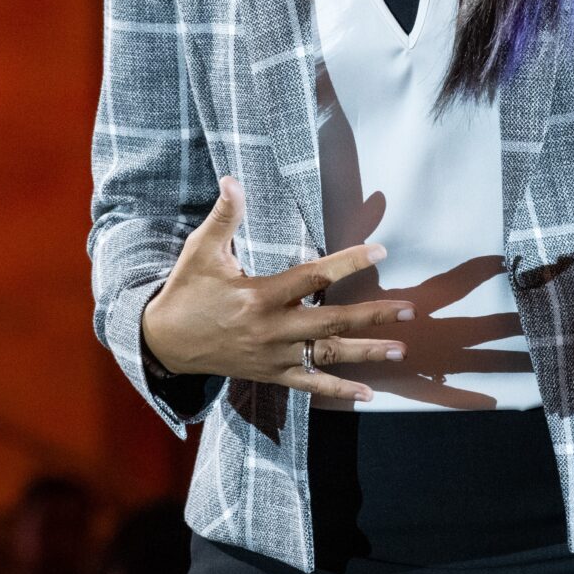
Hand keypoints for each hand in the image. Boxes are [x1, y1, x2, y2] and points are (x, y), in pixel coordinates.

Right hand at [140, 176, 411, 403]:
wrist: (164, 343)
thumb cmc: (186, 292)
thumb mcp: (201, 251)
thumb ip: (223, 217)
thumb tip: (233, 180)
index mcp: (259, 296)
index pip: (313, 277)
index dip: (348, 263)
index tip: (379, 251)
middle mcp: (272, 329)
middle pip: (332, 321)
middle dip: (373, 315)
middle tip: (409, 310)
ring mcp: (274, 355)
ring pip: (327, 354)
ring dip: (366, 352)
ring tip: (400, 349)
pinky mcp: (271, 374)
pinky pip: (310, 384)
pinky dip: (339, 389)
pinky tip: (369, 393)